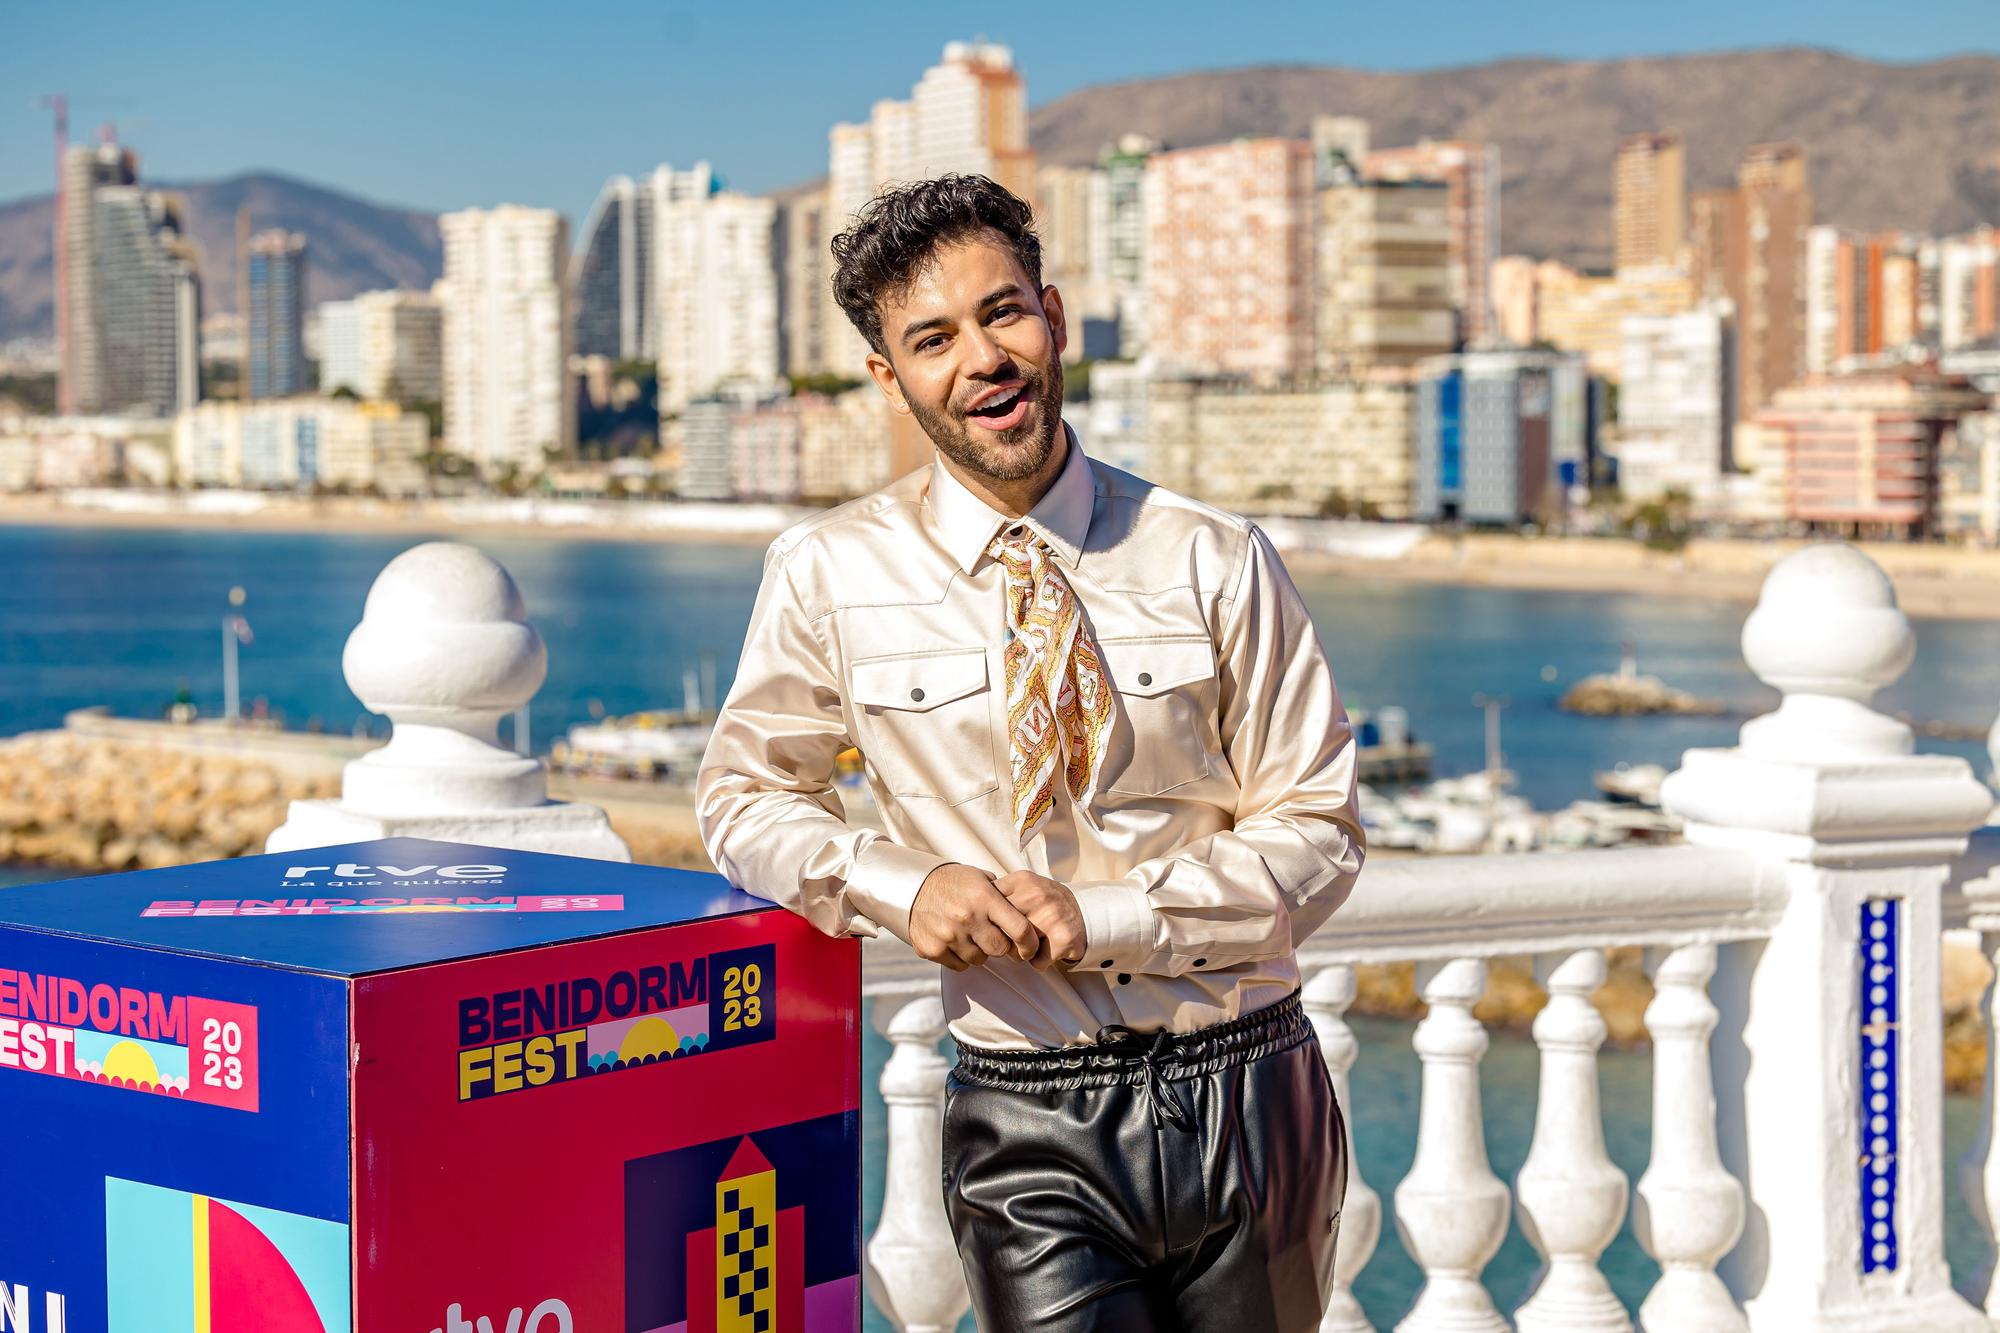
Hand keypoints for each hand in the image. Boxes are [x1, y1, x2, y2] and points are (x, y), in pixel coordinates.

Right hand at [910, 864, 1041, 971]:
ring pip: (979, 959)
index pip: (1020, 929)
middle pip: (1000, 949)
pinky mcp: (932, 949)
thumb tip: (1029, 918)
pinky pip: (959, 966)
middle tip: (993, 936)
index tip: (1029, 947)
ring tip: (969, 934)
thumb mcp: (981, 879)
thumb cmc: (955, 883)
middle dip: (1000, 946)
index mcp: (984, 898)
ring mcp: (948, 935)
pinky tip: (954, 940)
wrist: (914, 886)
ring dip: (978, 951)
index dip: (1029, 943)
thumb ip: (1004, 899)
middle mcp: (967, 917)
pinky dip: (960, 957)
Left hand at [994, 870, 1086, 970]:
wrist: (1087, 912)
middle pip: (1000, 929)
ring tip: (1032, 944)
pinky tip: (1048, 950)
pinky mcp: (1064, 938)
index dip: (989, 921)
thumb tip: (971, 911)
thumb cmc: (1047, 903)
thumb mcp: (1025, 888)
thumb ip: (1001, 894)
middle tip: (1012, 940)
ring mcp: (1051, 915)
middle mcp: (1036, 895)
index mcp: (1022, 881)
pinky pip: (1037, 962)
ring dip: (1022, 953)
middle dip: (1003, 940)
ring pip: (1016, 949)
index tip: (993, 925)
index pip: (989, 905)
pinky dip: (1040, 962)